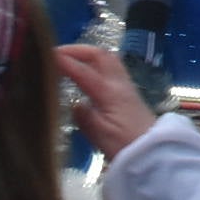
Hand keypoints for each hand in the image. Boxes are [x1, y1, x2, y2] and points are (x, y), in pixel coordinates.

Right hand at [57, 44, 158, 159]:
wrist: (153, 150)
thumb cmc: (124, 145)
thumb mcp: (100, 135)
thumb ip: (84, 117)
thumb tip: (74, 102)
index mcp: (110, 93)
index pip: (85, 71)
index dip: (65, 62)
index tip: (46, 56)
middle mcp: (119, 83)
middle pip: (100, 55)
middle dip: (77, 50)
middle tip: (55, 53)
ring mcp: (126, 85)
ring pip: (108, 58)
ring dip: (87, 53)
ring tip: (68, 58)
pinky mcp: (128, 91)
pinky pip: (111, 66)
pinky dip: (95, 62)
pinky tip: (85, 71)